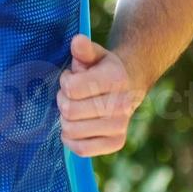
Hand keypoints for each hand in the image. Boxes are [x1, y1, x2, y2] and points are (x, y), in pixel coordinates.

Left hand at [58, 33, 144, 156]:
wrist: (128, 85)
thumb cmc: (103, 68)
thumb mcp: (94, 54)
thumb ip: (83, 49)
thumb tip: (77, 41)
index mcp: (115, 79)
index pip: (71, 88)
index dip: (65, 81)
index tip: (72, 77)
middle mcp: (121, 105)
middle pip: (69, 110)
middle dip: (63, 100)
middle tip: (71, 95)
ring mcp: (120, 125)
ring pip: (72, 130)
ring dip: (65, 119)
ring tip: (75, 109)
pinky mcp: (116, 142)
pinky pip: (82, 150)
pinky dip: (71, 140)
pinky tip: (74, 127)